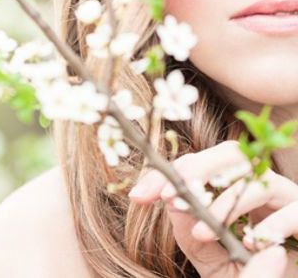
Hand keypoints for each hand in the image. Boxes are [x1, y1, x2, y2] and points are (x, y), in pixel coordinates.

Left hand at [129, 140, 297, 275]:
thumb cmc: (248, 270)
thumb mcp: (212, 258)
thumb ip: (190, 234)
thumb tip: (171, 204)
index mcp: (234, 185)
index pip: (197, 164)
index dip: (166, 175)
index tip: (139, 197)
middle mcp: (261, 184)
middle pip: (231, 154)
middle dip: (196, 171)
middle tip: (171, 199)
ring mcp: (289, 199)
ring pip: (260, 180)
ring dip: (227, 202)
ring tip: (203, 232)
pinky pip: (295, 212)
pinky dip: (271, 225)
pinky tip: (252, 242)